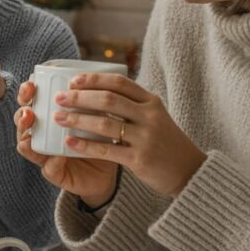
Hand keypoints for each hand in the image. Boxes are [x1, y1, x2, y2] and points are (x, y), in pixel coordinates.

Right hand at [15, 80, 118, 206]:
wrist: (107, 170)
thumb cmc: (99, 138)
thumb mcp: (95, 115)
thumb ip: (90, 100)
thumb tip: (88, 78)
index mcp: (48, 117)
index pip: (30, 102)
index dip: (25, 93)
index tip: (31, 84)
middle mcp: (41, 135)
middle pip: (22, 122)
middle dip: (21, 114)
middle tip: (29, 110)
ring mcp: (45, 155)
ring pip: (25, 145)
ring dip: (26, 136)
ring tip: (34, 128)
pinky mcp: (54, 173)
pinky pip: (48, 169)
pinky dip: (52, 162)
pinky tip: (59, 156)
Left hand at [49, 72, 205, 197]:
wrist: (190, 171)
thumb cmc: (166, 142)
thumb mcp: (156, 116)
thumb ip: (133, 104)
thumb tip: (100, 91)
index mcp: (151, 102)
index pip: (119, 82)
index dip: (94, 79)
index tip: (73, 80)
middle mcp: (149, 116)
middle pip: (108, 99)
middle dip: (79, 97)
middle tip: (59, 98)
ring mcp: (145, 137)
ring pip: (104, 123)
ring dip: (77, 119)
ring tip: (59, 118)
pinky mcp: (140, 159)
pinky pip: (106, 149)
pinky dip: (85, 145)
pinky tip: (69, 143)